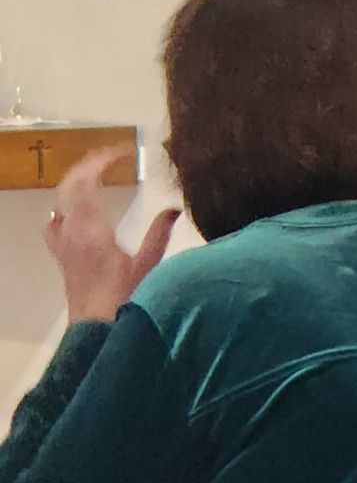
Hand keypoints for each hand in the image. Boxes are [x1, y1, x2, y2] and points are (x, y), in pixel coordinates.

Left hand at [43, 149, 180, 324]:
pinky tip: (77, 209)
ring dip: (77, 182)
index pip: (87, 181)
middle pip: (70, 184)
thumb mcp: (148, 265)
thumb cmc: (124, 298)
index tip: (124, 152)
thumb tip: (175, 207)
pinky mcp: (61, 254)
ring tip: (98, 174)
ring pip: (61, 200)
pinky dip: (66, 206)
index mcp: (91, 228)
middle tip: (114, 156)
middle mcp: (71, 230)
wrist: (96, 330)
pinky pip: (56, 221)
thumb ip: (160, 234)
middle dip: (90, 165)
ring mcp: (63, 242)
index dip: (102, 160)